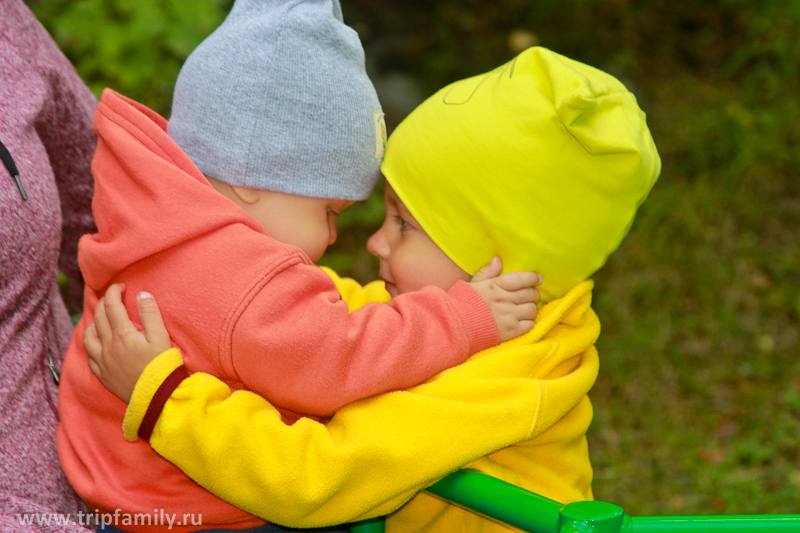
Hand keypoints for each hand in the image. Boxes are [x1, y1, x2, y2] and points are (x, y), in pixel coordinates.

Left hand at [84, 283, 171, 402]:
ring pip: (88, 336)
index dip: (114, 291)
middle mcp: (108, 346)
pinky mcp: (103, 375)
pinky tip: (100, 344)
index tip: (122, 286)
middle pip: (98, 317)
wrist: (157, 397)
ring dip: (93, 323)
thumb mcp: (162, 336)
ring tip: (102, 319)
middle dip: (104, 302)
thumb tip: (141, 294)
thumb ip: (151, 313)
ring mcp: (103, 362)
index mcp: (123, 334)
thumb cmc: (162, 366)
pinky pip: (89, 356)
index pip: (111, 305)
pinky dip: (92, 345)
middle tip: (114, 297)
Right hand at [468, 256, 541, 342]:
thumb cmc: (461, 304)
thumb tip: (498, 259)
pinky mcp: (510, 332)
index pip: (521, 278)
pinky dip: (528, 323)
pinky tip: (521, 321)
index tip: (537, 279)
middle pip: (530, 294)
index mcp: (495, 286)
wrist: (454, 327)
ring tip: (524, 309)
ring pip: (532, 309)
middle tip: (530, 296)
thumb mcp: (471, 284)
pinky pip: (530, 325)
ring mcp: (508, 316)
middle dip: (533, 293)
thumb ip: (486, 272)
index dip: (533, 278)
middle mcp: (504, 300)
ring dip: (530, 309)